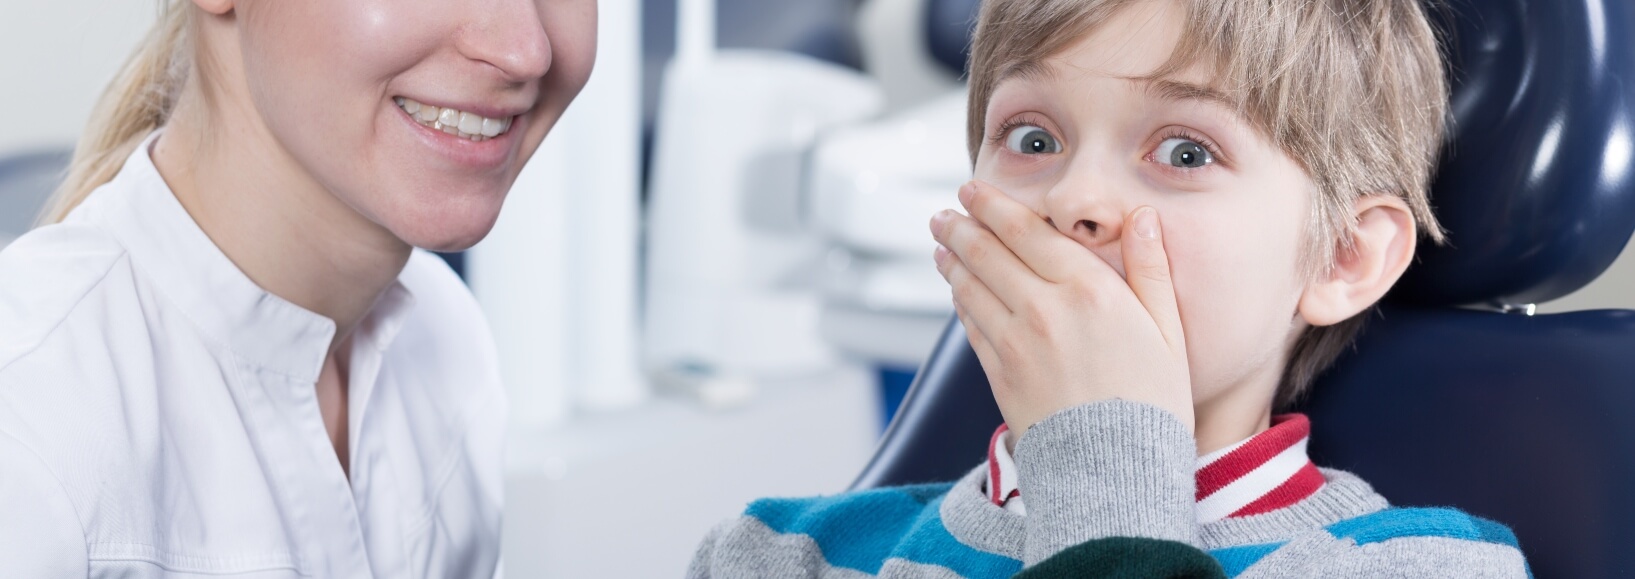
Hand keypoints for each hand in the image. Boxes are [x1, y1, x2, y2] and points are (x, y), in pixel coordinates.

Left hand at [929, 180, 1192, 439]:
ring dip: (952, 259)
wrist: (1115, 473)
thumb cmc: (1152, 403)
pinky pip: (971, 326)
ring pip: (971, 287)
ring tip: (941, 242)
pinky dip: (959, 301)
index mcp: (1088, 290)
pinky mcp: (998, 374)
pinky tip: (957, 290)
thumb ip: (1151, 269)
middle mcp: (1044, 309)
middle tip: (944, 212)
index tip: (973, 190)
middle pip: (988, 253)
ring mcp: (1015, 343)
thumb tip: (1142, 217)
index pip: (1028, 232)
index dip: (994, 206)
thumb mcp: (1169, 331)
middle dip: (961, 226)